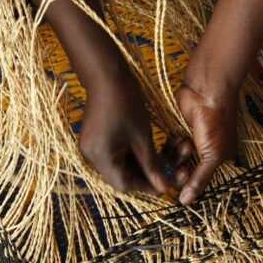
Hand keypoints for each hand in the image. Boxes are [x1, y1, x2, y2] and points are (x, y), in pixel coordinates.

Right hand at [79, 77, 171, 194]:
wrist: (106, 74)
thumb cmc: (125, 101)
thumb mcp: (142, 136)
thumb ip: (152, 165)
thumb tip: (163, 188)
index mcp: (101, 157)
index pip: (124, 185)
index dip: (147, 186)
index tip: (166, 182)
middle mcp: (92, 156)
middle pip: (123, 176)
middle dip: (148, 173)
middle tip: (170, 168)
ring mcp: (93, 148)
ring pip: (122, 165)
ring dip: (144, 162)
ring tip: (166, 154)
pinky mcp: (96, 140)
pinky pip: (117, 154)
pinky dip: (135, 154)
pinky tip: (152, 148)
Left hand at [172, 83, 238, 204]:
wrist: (206, 91)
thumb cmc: (217, 122)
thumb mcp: (213, 156)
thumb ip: (199, 180)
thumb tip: (186, 202)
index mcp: (221, 161)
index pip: (201, 182)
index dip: (190, 182)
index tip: (184, 176)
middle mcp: (206, 154)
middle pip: (185, 173)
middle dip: (181, 169)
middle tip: (181, 163)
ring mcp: (191, 143)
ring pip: (175, 161)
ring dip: (176, 155)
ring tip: (183, 142)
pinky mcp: (178, 132)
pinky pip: (168, 149)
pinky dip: (170, 146)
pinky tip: (176, 137)